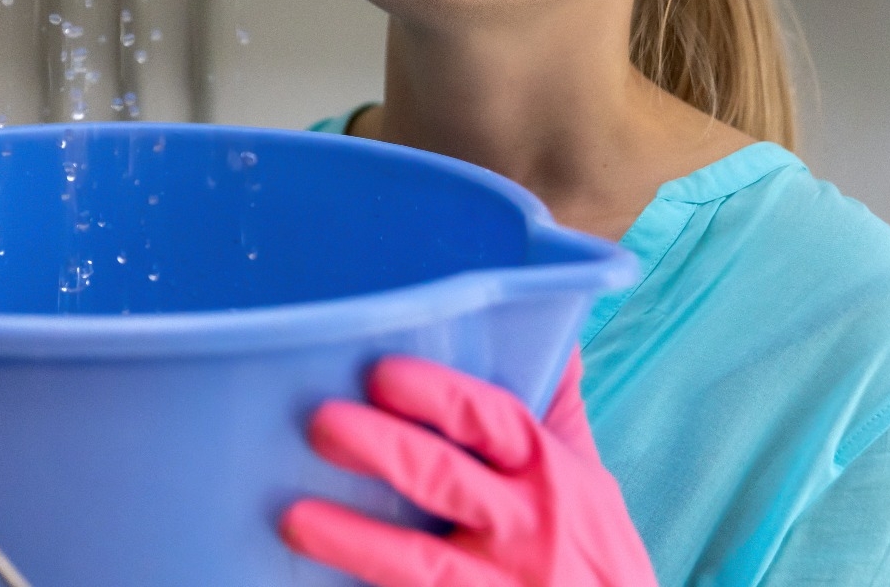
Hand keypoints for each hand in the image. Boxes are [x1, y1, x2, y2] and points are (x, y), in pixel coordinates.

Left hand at [280, 350, 655, 586]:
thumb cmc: (593, 551)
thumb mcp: (590, 476)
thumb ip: (556, 406)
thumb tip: (550, 328)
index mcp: (547, 470)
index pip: (489, 418)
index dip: (435, 395)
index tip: (381, 374)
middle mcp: (524, 526)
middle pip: (445, 479)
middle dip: (383, 449)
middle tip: (322, 424)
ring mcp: (494, 586)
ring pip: (419, 565)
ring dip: (355, 540)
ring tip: (295, 518)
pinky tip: (313, 583)